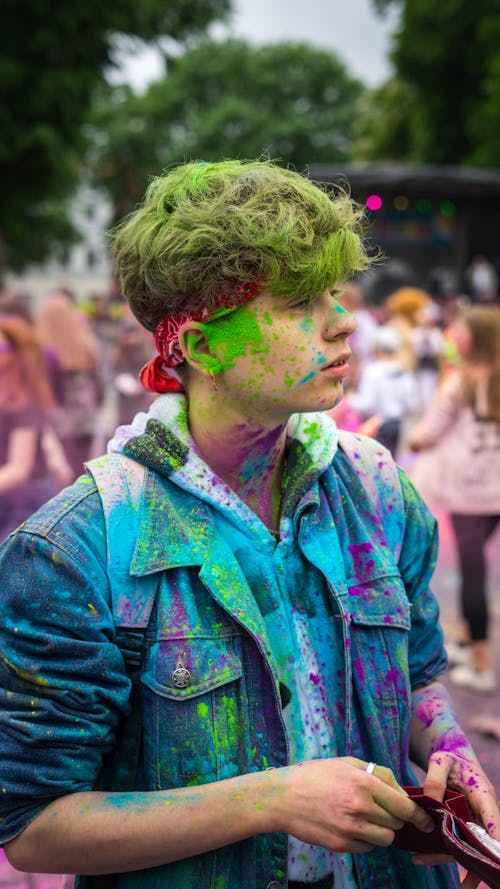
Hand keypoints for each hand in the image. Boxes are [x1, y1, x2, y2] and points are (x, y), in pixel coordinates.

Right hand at [269, 757, 433, 853]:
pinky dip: (365, 839)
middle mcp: (360, 807)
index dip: (418, 815)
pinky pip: (367, 847)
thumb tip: (401, 792)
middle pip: (396, 823)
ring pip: (385, 838)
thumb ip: (378, 774)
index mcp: (364, 783)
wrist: (283, 797)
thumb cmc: (315, 775)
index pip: (404, 805)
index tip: (425, 820)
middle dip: (394, 817)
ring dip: (382, 830)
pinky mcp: (341, 844)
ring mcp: (350, 828)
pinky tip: (351, 826)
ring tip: (366, 818)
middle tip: (381, 809)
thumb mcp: (347, 763)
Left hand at [411, 746, 499, 875]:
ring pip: (463, 847)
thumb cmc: (450, 758)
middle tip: (465, 886)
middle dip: (474, 864)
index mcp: (483, 797)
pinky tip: (418, 855)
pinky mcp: (458, 827)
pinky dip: (437, 851)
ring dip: (446, 857)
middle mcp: (481, 814)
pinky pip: (451, 843)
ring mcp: (470, 822)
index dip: (496, 842)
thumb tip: (430, 801)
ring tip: (420, 859)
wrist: (450, 758)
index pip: (494, 823)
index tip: (493, 861)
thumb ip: (435, 779)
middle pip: (480, 844)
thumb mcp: (441, 761)